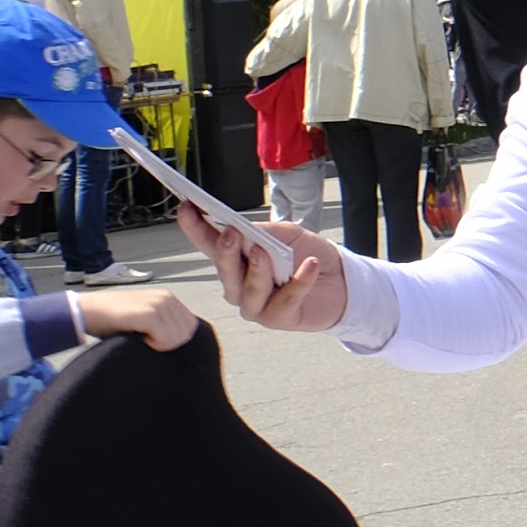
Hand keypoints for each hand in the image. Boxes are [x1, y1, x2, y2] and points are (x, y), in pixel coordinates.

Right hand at [78, 283, 199, 350]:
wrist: (88, 311)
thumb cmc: (114, 319)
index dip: (175, 338)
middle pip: (186, 333)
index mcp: (168, 297)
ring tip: (143, 337)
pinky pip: (166, 339)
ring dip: (161, 344)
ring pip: (178, 337)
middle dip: (169, 342)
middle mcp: (167, 298)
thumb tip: (183, 338)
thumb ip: (165, 321)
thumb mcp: (145, 315)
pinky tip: (140, 339)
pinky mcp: (149, 314)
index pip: (191, 325)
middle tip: (148, 340)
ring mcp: (158, 304)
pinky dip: (155, 345)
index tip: (155, 339)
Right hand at [200, 216, 350, 332]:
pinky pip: (285, 300)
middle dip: (225, 252)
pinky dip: (299, 282)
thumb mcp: (287, 235)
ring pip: (248, 290)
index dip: (195, 227)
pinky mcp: (278, 318)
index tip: (186, 208)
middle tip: (231, 234)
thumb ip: (264, 232)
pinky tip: (310, 266)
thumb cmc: (308, 255)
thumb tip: (243, 229)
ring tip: (266, 251)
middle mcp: (239, 284)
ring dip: (257, 270)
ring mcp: (256, 305)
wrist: (341, 280)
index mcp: (237, 259)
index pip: (210, 243)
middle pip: (225, 271)